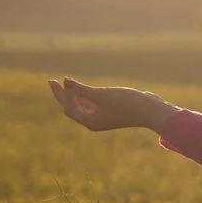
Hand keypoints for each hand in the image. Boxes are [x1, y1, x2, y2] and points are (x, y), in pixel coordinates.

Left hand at [48, 77, 180, 132]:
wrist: (150, 110)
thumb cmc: (126, 103)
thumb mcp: (101, 95)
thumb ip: (82, 89)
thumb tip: (65, 81)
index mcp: (91, 122)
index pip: (70, 108)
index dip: (65, 94)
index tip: (67, 80)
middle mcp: (95, 121)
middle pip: (73, 108)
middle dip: (62, 94)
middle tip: (51, 81)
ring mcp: (104, 116)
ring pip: (82, 106)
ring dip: (73, 95)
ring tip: (65, 84)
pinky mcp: (113, 110)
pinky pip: (93, 104)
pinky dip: (86, 96)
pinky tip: (85, 89)